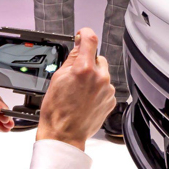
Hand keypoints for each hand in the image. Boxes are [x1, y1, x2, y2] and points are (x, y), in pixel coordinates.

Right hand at [35, 28, 115, 146]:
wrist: (64, 134)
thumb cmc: (57, 111)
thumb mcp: (57, 78)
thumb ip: (71, 58)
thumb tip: (79, 44)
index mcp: (84, 69)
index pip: (90, 39)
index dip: (85, 34)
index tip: (82, 36)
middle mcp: (100, 78)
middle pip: (97, 58)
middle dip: (88, 63)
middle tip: (75, 76)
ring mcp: (107, 90)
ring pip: (102, 74)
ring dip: (93, 78)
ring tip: (79, 92)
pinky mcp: (111, 100)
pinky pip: (105, 87)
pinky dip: (98, 90)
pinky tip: (86, 99)